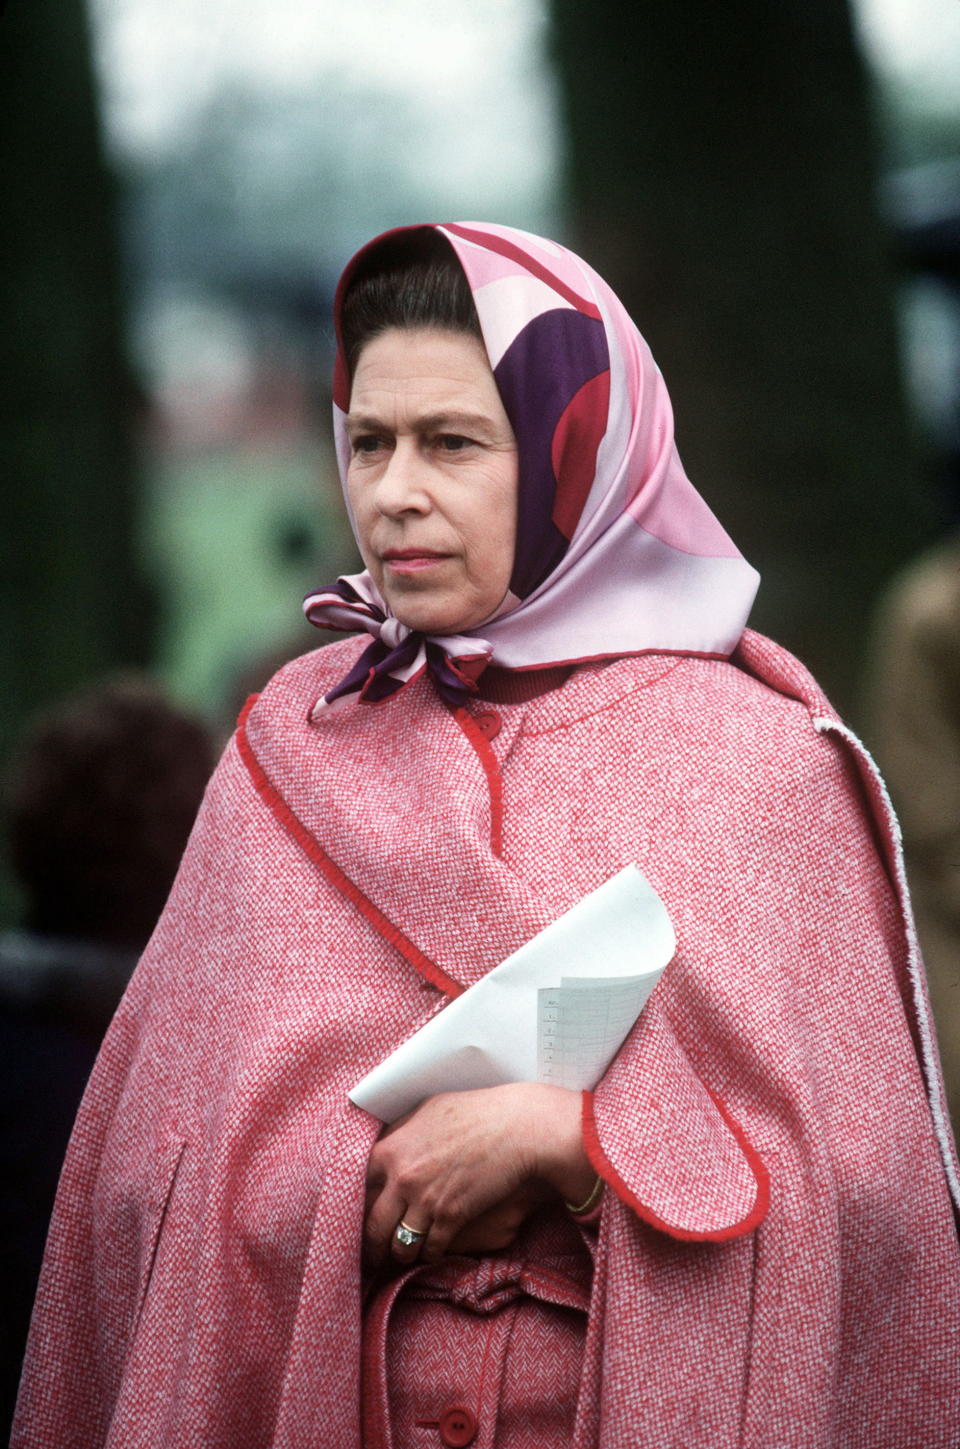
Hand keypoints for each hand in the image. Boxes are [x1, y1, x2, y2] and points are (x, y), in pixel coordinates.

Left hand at [363, 1082, 593, 1266]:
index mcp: (390, 1149)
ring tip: (401, 1257)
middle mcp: (402, 1178)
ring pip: (399, 1245)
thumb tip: (385, 1143)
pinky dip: (429, 1255)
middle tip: (371, 1254)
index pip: (356, 1188)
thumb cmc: (474, 1112)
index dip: (355, 1206)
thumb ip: (400, 1131)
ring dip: (399, 1254)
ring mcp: (426, 1200)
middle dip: (370, 1245)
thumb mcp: (428, 1110)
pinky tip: (431, 1253)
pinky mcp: (452, 1217)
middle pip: (372, 1225)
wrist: (516, 1127)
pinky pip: (430, 1249)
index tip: (357, 1216)